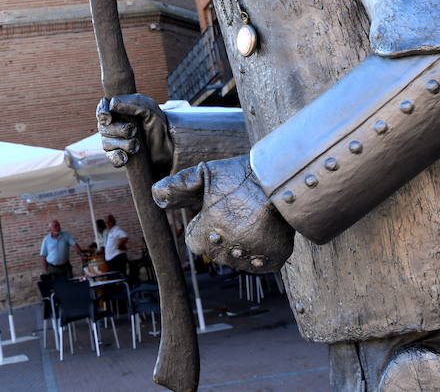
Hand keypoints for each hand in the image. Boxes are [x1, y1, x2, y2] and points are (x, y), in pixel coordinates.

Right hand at [96, 93, 171, 169]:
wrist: (169, 144)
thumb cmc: (158, 122)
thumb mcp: (149, 108)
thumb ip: (132, 103)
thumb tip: (112, 104)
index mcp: (119, 109)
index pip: (102, 108)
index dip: (102, 112)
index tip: (108, 118)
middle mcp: (114, 125)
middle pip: (103, 127)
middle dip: (117, 129)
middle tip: (133, 131)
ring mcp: (115, 141)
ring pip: (106, 143)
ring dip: (120, 144)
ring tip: (136, 145)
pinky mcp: (120, 156)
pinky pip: (111, 158)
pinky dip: (117, 158)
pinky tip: (125, 158)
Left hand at [152, 154, 293, 273]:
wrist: (284, 178)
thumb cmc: (241, 176)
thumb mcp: (207, 174)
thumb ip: (178, 187)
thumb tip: (155, 195)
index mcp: (209, 230)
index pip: (194, 241)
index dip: (202, 225)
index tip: (214, 211)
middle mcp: (230, 247)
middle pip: (214, 251)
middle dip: (220, 235)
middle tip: (235, 212)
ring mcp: (253, 256)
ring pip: (236, 259)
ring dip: (239, 245)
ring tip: (250, 220)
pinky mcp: (273, 260)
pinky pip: (257, 264)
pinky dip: (258, 252)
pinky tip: (262, 232)